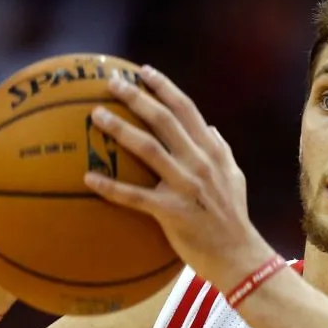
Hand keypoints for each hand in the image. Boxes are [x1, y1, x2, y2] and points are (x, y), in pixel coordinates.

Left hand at [83, 66, 276, 291]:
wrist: (238, 255)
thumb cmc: (232, 217)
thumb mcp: (235, 177)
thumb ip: (221, 150)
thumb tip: (210, 127)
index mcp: (212, 152)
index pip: (186, 109)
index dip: (164, 87)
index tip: (142, 71)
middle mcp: (199, 163)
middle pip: (164, 120)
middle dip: (137, 97)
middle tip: (112, 83)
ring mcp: (186, 187)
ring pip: (148, 149)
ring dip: (120, 129)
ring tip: (97, 115)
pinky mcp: (171, 212)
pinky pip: (135, 196)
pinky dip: (111, 187)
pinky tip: (89, 178)